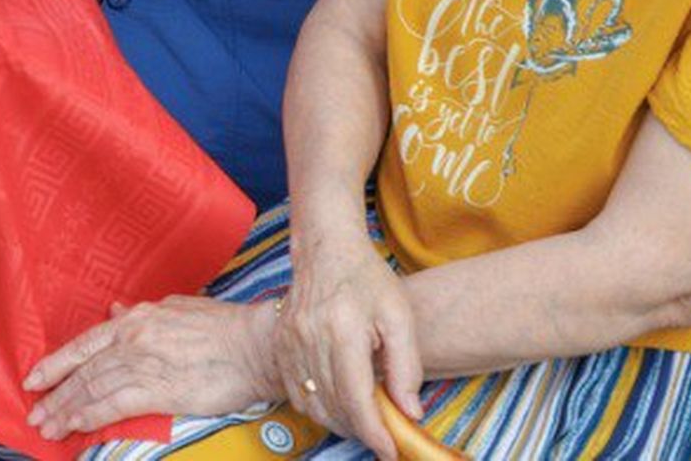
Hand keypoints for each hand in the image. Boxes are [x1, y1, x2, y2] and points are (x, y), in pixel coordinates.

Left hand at [26, 297, 280, 442]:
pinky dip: (91, 416)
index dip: (55, 364)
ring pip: (93, 389)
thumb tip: (114, 312)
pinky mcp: (160, 391)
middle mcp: (131, 340)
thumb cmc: (222, 325)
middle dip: (55, 394)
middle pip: (83, 371)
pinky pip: (115, 405)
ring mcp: (143, 364)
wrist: (256, 344)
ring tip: (48, 426)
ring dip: (67, 410)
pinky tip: (76, 426)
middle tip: (34, 413)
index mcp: (135, 319)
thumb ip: (139, 314)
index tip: (34, 379)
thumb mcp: (174, 308)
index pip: (83, 344)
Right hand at [275, 237, 420, 453]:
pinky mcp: (280, 345)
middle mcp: (310, 338)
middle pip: (334, 406)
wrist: (325, 249)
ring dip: (339, 423)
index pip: (357, 399)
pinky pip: (295, 392)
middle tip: (383, 437)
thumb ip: (406, 366)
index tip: (390, 451)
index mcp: (342, 330)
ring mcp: (289, 342)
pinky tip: (337, 405)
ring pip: (313, 404)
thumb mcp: (400, 317)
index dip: (374, 433)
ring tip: (363, 422)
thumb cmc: (368, 280)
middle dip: (361, 431)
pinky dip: (317, 408)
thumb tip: (410, 413)